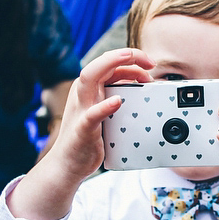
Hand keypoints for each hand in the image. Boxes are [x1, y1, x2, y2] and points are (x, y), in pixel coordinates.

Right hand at [8, 49, 153, 219]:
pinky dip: (104, 106)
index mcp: (89, 89)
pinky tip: (117, 102)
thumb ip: (118, 99)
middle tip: (150, 62)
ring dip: (109, 66)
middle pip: (100, 64)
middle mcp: (83, 94)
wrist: (68, 164)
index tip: (149, 63)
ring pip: (89, 79)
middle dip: (125, 55)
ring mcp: (81, 109)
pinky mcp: (83, 128)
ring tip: (129, 60)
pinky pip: (92, 114)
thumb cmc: (89, 138)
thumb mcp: (105, 113)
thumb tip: (143, 90)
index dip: (129, 58)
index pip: (108, 63)